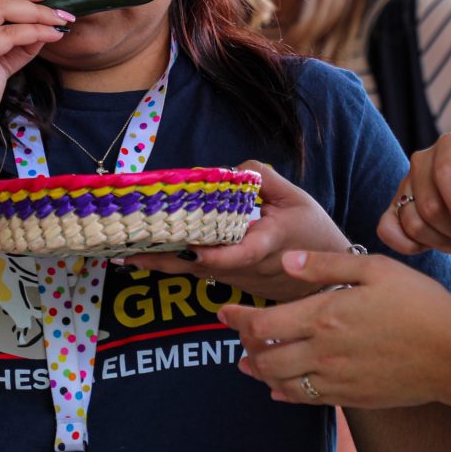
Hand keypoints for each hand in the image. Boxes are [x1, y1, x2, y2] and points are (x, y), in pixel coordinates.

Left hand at [125, 161, 350, 301]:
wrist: (326, 279)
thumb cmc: (314, 234)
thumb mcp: (297, 198)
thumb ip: (265, 179)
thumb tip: (234, 170)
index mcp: (264, 245)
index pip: (233, 254)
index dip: (208, 253)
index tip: (185, 247)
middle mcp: (244, 267)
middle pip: (197, 266)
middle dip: (161, 259)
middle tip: (126, 250)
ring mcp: (236, 278)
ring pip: (193, 272)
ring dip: (161, 262)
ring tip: (124, 252)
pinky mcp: (231, 282)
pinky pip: (199, 272)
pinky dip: (173, 262)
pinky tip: (147, 255)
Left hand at [218, 250, 450, 412]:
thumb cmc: (420, 304)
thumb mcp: (376, 269)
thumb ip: (326, 266)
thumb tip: (285, 262)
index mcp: (325, 315)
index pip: (262, 323)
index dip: (237, 317)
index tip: (225, 309)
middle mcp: (323, 352)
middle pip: (264, 357)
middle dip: (243, 345)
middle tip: (237, 333)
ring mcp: (336, 379)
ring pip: (280, 382)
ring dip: (259, 371)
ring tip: (249, 362)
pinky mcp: (351, 397)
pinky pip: (306, 399)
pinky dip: (285, 393)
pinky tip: (280, 388)